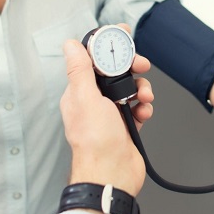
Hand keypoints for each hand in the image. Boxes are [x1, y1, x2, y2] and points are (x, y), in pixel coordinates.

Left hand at [60, 27, 151, 196]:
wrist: (113, 174)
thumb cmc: (96, 143)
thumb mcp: (86, 98)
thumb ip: (80, 70)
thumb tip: (70, 45)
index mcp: (79, 92)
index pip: (93, 60)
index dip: (109, 47)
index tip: (123, 38)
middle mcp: (93, 102)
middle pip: (115, 72)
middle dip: (131, 67)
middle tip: (141, 65)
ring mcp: (110, 114)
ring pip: (129, 89)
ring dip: (141, 88)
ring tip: (143, 96)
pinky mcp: (125, 125)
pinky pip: (138, 107)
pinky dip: (144, 107)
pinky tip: (143, 113)